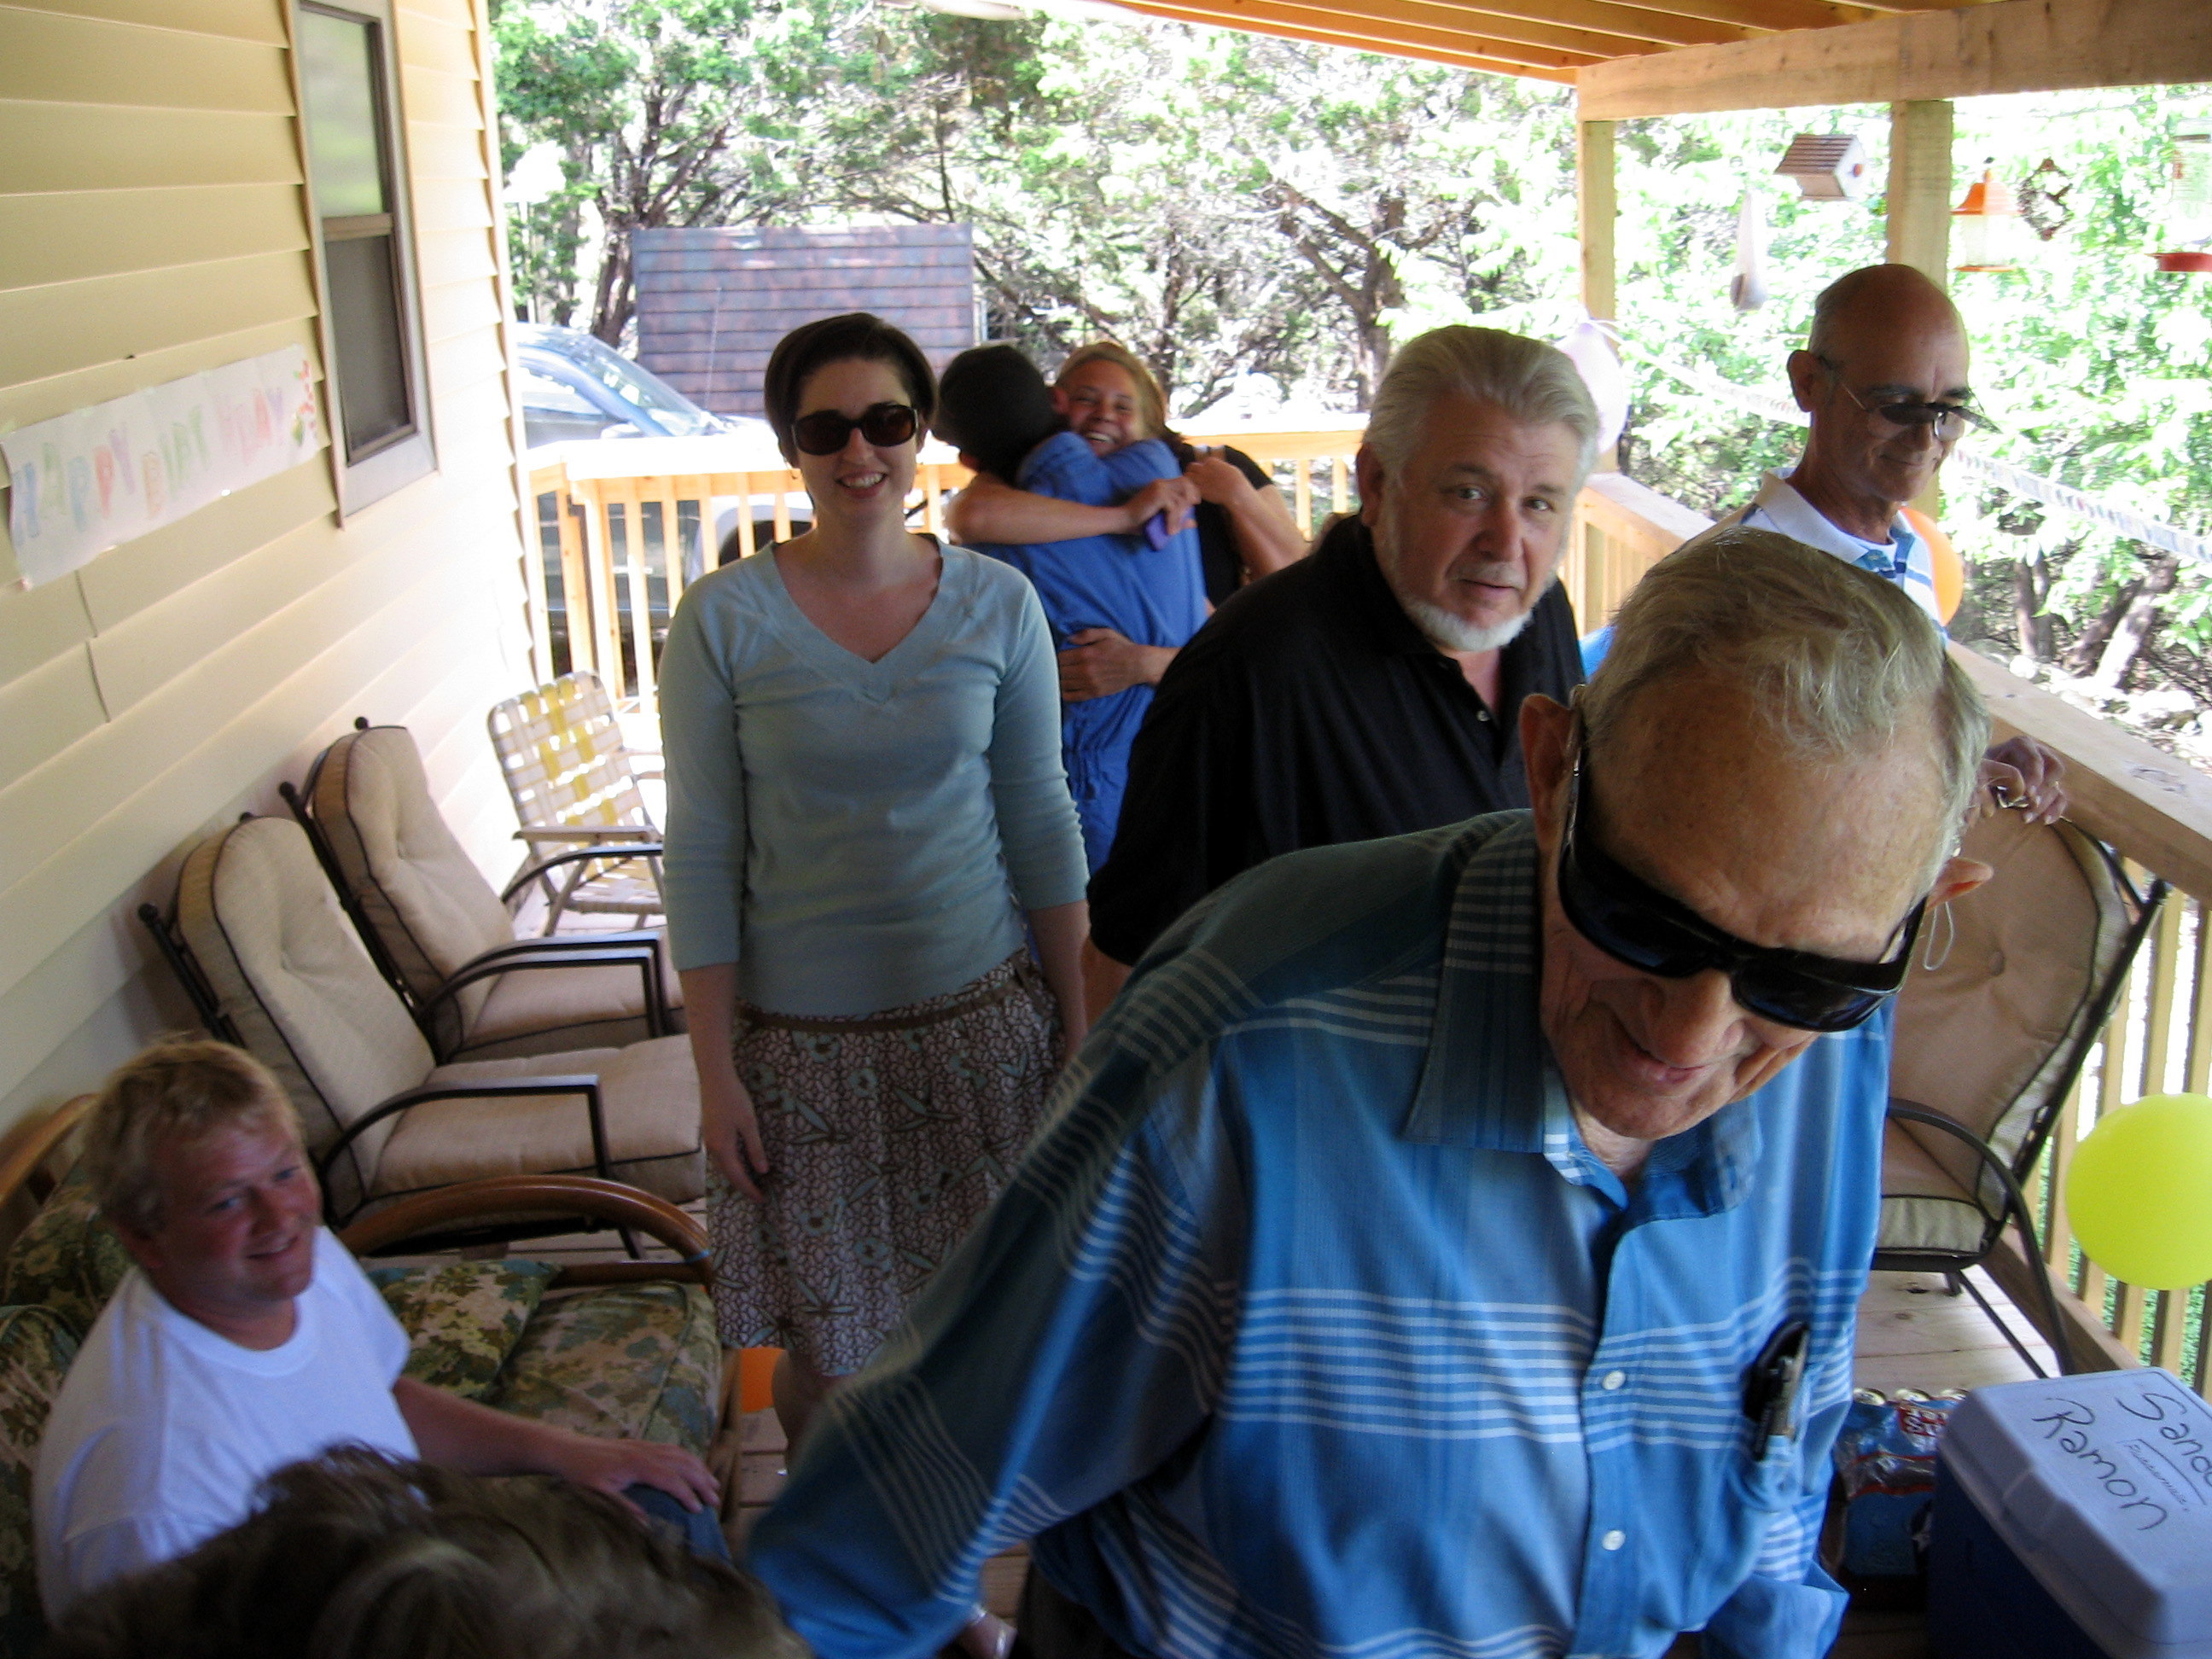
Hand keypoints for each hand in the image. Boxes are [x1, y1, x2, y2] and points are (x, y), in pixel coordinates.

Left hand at [541, 1429, 721, 1516]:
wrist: (568, 1450)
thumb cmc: (581, 1475)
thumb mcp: (599, 1495)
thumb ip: (624, 1507)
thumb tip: (647, 1524)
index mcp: (636, 1465)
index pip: (671, 1479)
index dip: (687, 1495)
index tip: (698, 1511)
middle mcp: (646, 1451)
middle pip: (683, 1463)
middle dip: (701, 1481)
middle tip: (715, 1500)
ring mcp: (645, 1445)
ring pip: (681, 1453)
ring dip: (699, 1468)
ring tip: (712, 1483)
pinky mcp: (642, 1444)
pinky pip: (672, 1448)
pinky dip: (688, 1458)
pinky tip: (693, 1467)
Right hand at [699, 1063, 768, 1199]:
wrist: (714, 1078)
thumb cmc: (734, 1098)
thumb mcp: (749, 1123)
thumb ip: (755, 1148)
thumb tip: (762, 1171)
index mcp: (722, 1147)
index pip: (737, 1176)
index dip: (749, 1189)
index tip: (762, 1199)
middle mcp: (712, 1148)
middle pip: (728, 1175)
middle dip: (742, 1187)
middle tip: (758, 1196)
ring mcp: (708, 1141)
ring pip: (722, 1167)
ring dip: (736, 1177)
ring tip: (750, 1185)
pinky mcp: (709, 1134)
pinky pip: (720, 1157)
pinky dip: (730, 1166)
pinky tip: (739, 1165)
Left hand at [1058, 630, 1174, 700]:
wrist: (1138, 665)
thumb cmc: (1122, 648)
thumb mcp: (1106, 633)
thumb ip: (1086, 634)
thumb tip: (1069, 639)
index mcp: (1085, 654)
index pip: (1059, 658)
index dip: (1054, 657)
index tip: (1054, 656)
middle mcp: (1085, 670)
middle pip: (1059, 671)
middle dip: (1054, 669)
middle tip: (1053, 667)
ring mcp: (1089, 683)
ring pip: (1063, 684)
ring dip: (1057, 680)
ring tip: (1057, 676)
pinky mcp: (1094, 693)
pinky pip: (1072, 696)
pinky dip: (1064, 693)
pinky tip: (1062, 688)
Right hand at [1121, 476, 1198, 537]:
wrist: (1123, 520)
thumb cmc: (1139, 521)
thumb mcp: (1163, 520)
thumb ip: (1178, 519)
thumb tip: (1193, 523)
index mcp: (1161, 485)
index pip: (1183, 481)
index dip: (1192, 490)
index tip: (1195, 502)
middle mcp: (1160, 483)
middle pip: (1185, 483)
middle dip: (1191, 496)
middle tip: (1190, 510)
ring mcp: (1159, 488)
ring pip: (1180, 500)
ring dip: (1180, 516)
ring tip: (1174, 530)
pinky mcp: (1158, 496)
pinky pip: (1173, 508)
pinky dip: (1173, 521)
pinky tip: (1169, 531)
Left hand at [1182, 449, 1253, 506]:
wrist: (1236, 492)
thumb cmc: (1237, 481)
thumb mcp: (1229, 468)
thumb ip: (1220, 466)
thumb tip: (1218, 467)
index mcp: (1211, 461)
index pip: (1203, 461)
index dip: (1204, 467)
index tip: (1206, 472)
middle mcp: (1204, 468)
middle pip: (1192, 466)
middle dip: (1193, 470)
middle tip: (1195, 476)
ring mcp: (1200, 479)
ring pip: (1188, 476)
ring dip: (1190, 478)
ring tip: (1194, 483)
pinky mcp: (1199, 489)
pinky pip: (1190, 486)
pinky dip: (1191, 487)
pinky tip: (1196, 490)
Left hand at [1978, 736, 2067, 824]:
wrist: (1980, 774)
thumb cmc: (1978, 767)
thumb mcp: (1981, 764)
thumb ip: (1991, 770)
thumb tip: (1999, 783)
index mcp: (2022, 745)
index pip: (2037, 759)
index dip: (2034, 776)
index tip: (2026, 793)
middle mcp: (2039, 754)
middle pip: (2055, 769)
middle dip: (2043, 788)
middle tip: (2030, 803)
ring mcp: (2046, 771)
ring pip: (2056, 786)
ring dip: (2044, 804)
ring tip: (2024, 817)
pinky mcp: (2049, 787)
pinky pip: (2060, 798)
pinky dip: (2054, 810)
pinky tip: (2044, 821)